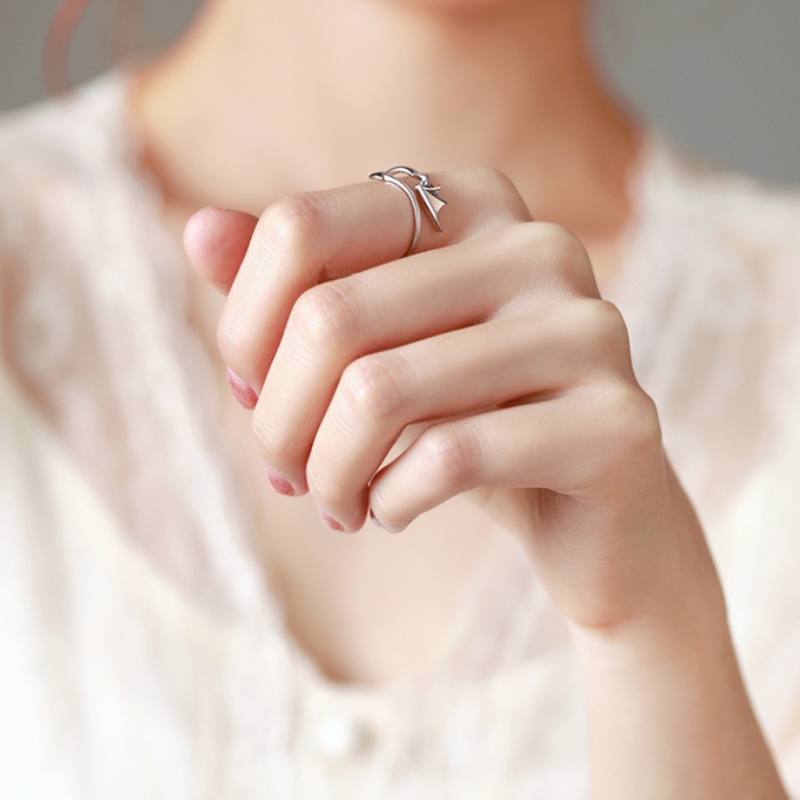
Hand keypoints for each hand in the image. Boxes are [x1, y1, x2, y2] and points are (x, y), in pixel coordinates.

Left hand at [184, 168, 717, 634]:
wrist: (592, 513)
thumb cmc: (470, 422)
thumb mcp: (374, 352)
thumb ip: (292, 291)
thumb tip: (196, 232)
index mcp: (473, 203)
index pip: (301, 228)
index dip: (246, 326)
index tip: (251, 393)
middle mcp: (537, 246)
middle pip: (331, 317)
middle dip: (279, 420)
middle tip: (286, 473)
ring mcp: (587, 329)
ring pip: (380, 392)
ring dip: (328, 472)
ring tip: (335, 503)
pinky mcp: (615, 422)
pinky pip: (450, 458)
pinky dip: (390, 501)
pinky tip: (392, 513)